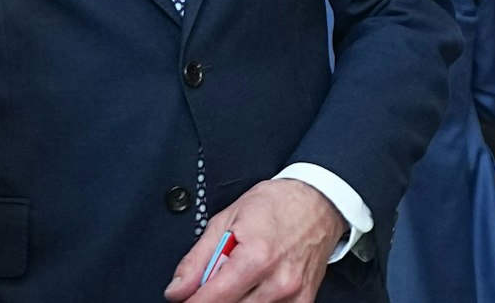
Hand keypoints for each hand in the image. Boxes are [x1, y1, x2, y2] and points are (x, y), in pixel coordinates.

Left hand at [164, 178, 346, 302]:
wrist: (317, 203)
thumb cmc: (275, 205)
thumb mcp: (225, 221)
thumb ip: (197, 259)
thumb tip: (177, 290)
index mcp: (256, 257)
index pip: (214, 298)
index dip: (192, 302)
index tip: (183, 299)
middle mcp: (278, 282)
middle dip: (212, 300)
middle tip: (209, 284)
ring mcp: (293, 296)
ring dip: (233, 301)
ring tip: (233, 279)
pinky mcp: (303, 302)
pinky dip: (254, 302)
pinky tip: (250, 288)